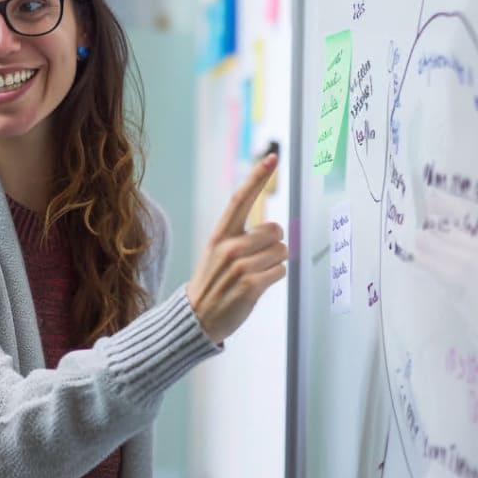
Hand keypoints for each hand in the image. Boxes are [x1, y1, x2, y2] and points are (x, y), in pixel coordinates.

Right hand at [186, 154, 288, 341]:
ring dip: (273, 265)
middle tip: (255, 262)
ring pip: (281, 253)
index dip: (257, 177)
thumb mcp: (218, 254)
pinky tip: (256, 287)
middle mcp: (229, 247)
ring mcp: (239, 266)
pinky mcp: (250, 285)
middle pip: (275, 231)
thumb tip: (274, 232)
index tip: (272, 158)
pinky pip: (281, 272)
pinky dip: (274, 279)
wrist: (196, 318)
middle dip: (273, 246)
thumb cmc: (213, 283)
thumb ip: (242, 238)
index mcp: (220, 235)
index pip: (240, 199)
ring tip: (252, 276)